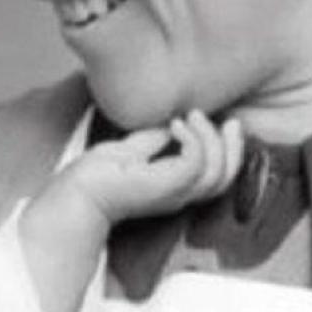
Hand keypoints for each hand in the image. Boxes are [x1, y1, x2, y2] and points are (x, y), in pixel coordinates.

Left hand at [50, 109, 243, 229]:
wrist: (78, 191)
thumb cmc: (98, 174)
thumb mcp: (134, 148)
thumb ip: (155, 138)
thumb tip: (174, 122)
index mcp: (175, 187)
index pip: (218, 177)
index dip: (231, 151)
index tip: (226, 122)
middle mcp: (179, 194)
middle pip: (224, 178)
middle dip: (233, 147)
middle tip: (227, 120)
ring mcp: (173, 193)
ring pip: (216, 173)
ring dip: (211, 138)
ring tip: (190, 117)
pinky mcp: (165, 187)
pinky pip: (196, 165)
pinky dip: (193, 140)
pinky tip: (175, 125)